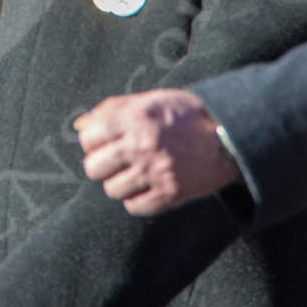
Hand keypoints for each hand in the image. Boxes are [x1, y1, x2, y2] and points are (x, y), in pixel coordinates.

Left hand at [77, 88, 238, 215]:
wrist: (228, 134)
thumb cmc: (183, 114)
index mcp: (134, 117)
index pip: (88, 138)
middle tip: (116, 161)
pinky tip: (147, 188)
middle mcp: (142, 144)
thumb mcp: (148, 100)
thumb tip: (78, 126)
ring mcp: (156, 170)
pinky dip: (137, 200)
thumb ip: (110, 109)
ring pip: (112, 189)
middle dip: (101, 165)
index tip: (105, 142)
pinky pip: (135, 206)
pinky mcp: (171, 192)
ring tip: (134, 174)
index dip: (93, 141)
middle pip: (94, 168)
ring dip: (119, 183)